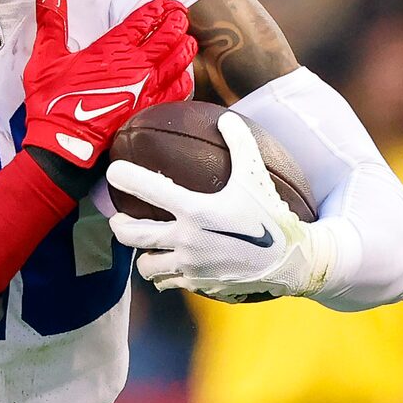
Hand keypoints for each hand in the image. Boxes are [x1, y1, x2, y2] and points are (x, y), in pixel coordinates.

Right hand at [18, 0, 196, 172]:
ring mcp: (147, 89)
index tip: (164, 4)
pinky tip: (182, 74)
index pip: (145, 20)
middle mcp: (136, 66)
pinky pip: (179, 90)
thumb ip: (52, 19)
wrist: (62, 146)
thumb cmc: (53, 104)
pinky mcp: (150, 110)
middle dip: (177, 21)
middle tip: (179, 15)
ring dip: (184, 46)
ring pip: (179, 60)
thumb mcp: (46, 57)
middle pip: (169, 35)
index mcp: (112, 49)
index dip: (158, 9)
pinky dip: (184, 79)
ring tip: (186, 38)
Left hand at [106, 110, 336, 300]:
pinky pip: (168, 282)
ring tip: (147, 247)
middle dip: (118, 226)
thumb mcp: (257, 177)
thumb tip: (225, 116)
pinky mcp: (197, 285)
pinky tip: (171, 266)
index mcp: (195, 210)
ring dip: (143, 255)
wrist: (290, 263)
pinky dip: (165, 275)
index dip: (125, 178)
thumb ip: (241, 144)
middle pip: (132, 235)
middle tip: (118, 219)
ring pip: (146, 266)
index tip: (113, 171)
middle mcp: (186, 240)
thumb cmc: (273, 216)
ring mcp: (189, 266)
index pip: (149, 190)